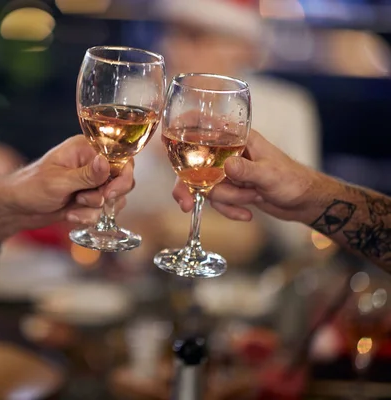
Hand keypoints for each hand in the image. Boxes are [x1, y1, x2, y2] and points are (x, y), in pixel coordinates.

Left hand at [0, 135, 133, 247]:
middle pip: (122, 179)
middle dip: (106, 196)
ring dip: (95, 209)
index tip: (109, 193)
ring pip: (114, 198)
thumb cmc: (30, 187)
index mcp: (86, 148)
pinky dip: (90, 217)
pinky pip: (103, 210)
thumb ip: (86, 175)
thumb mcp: (58, 181)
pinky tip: (71, 216)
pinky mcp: (88, 199)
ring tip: (73, 209)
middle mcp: (92, 162)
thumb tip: (106, 162)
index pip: (121, 158)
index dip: (121, 177)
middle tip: (85, 201)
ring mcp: (91, 182)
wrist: (16, 209)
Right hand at [173, 130, 323, 222]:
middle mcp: (229, 152)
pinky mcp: (231, 188)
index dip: (185, 129)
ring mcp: (229, 172)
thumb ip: (247, 171)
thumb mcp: (271, 176)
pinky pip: (218, 200)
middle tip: (185, 204)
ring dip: (225, 200)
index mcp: (239, 138)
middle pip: (195, 164)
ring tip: (250, 201)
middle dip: (190, 186)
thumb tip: (226, 167)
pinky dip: (230, 210)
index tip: (166, 138)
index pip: (207, 128)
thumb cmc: (294, 181)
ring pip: (206, 186)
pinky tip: (248, 215)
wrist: (306, 203)